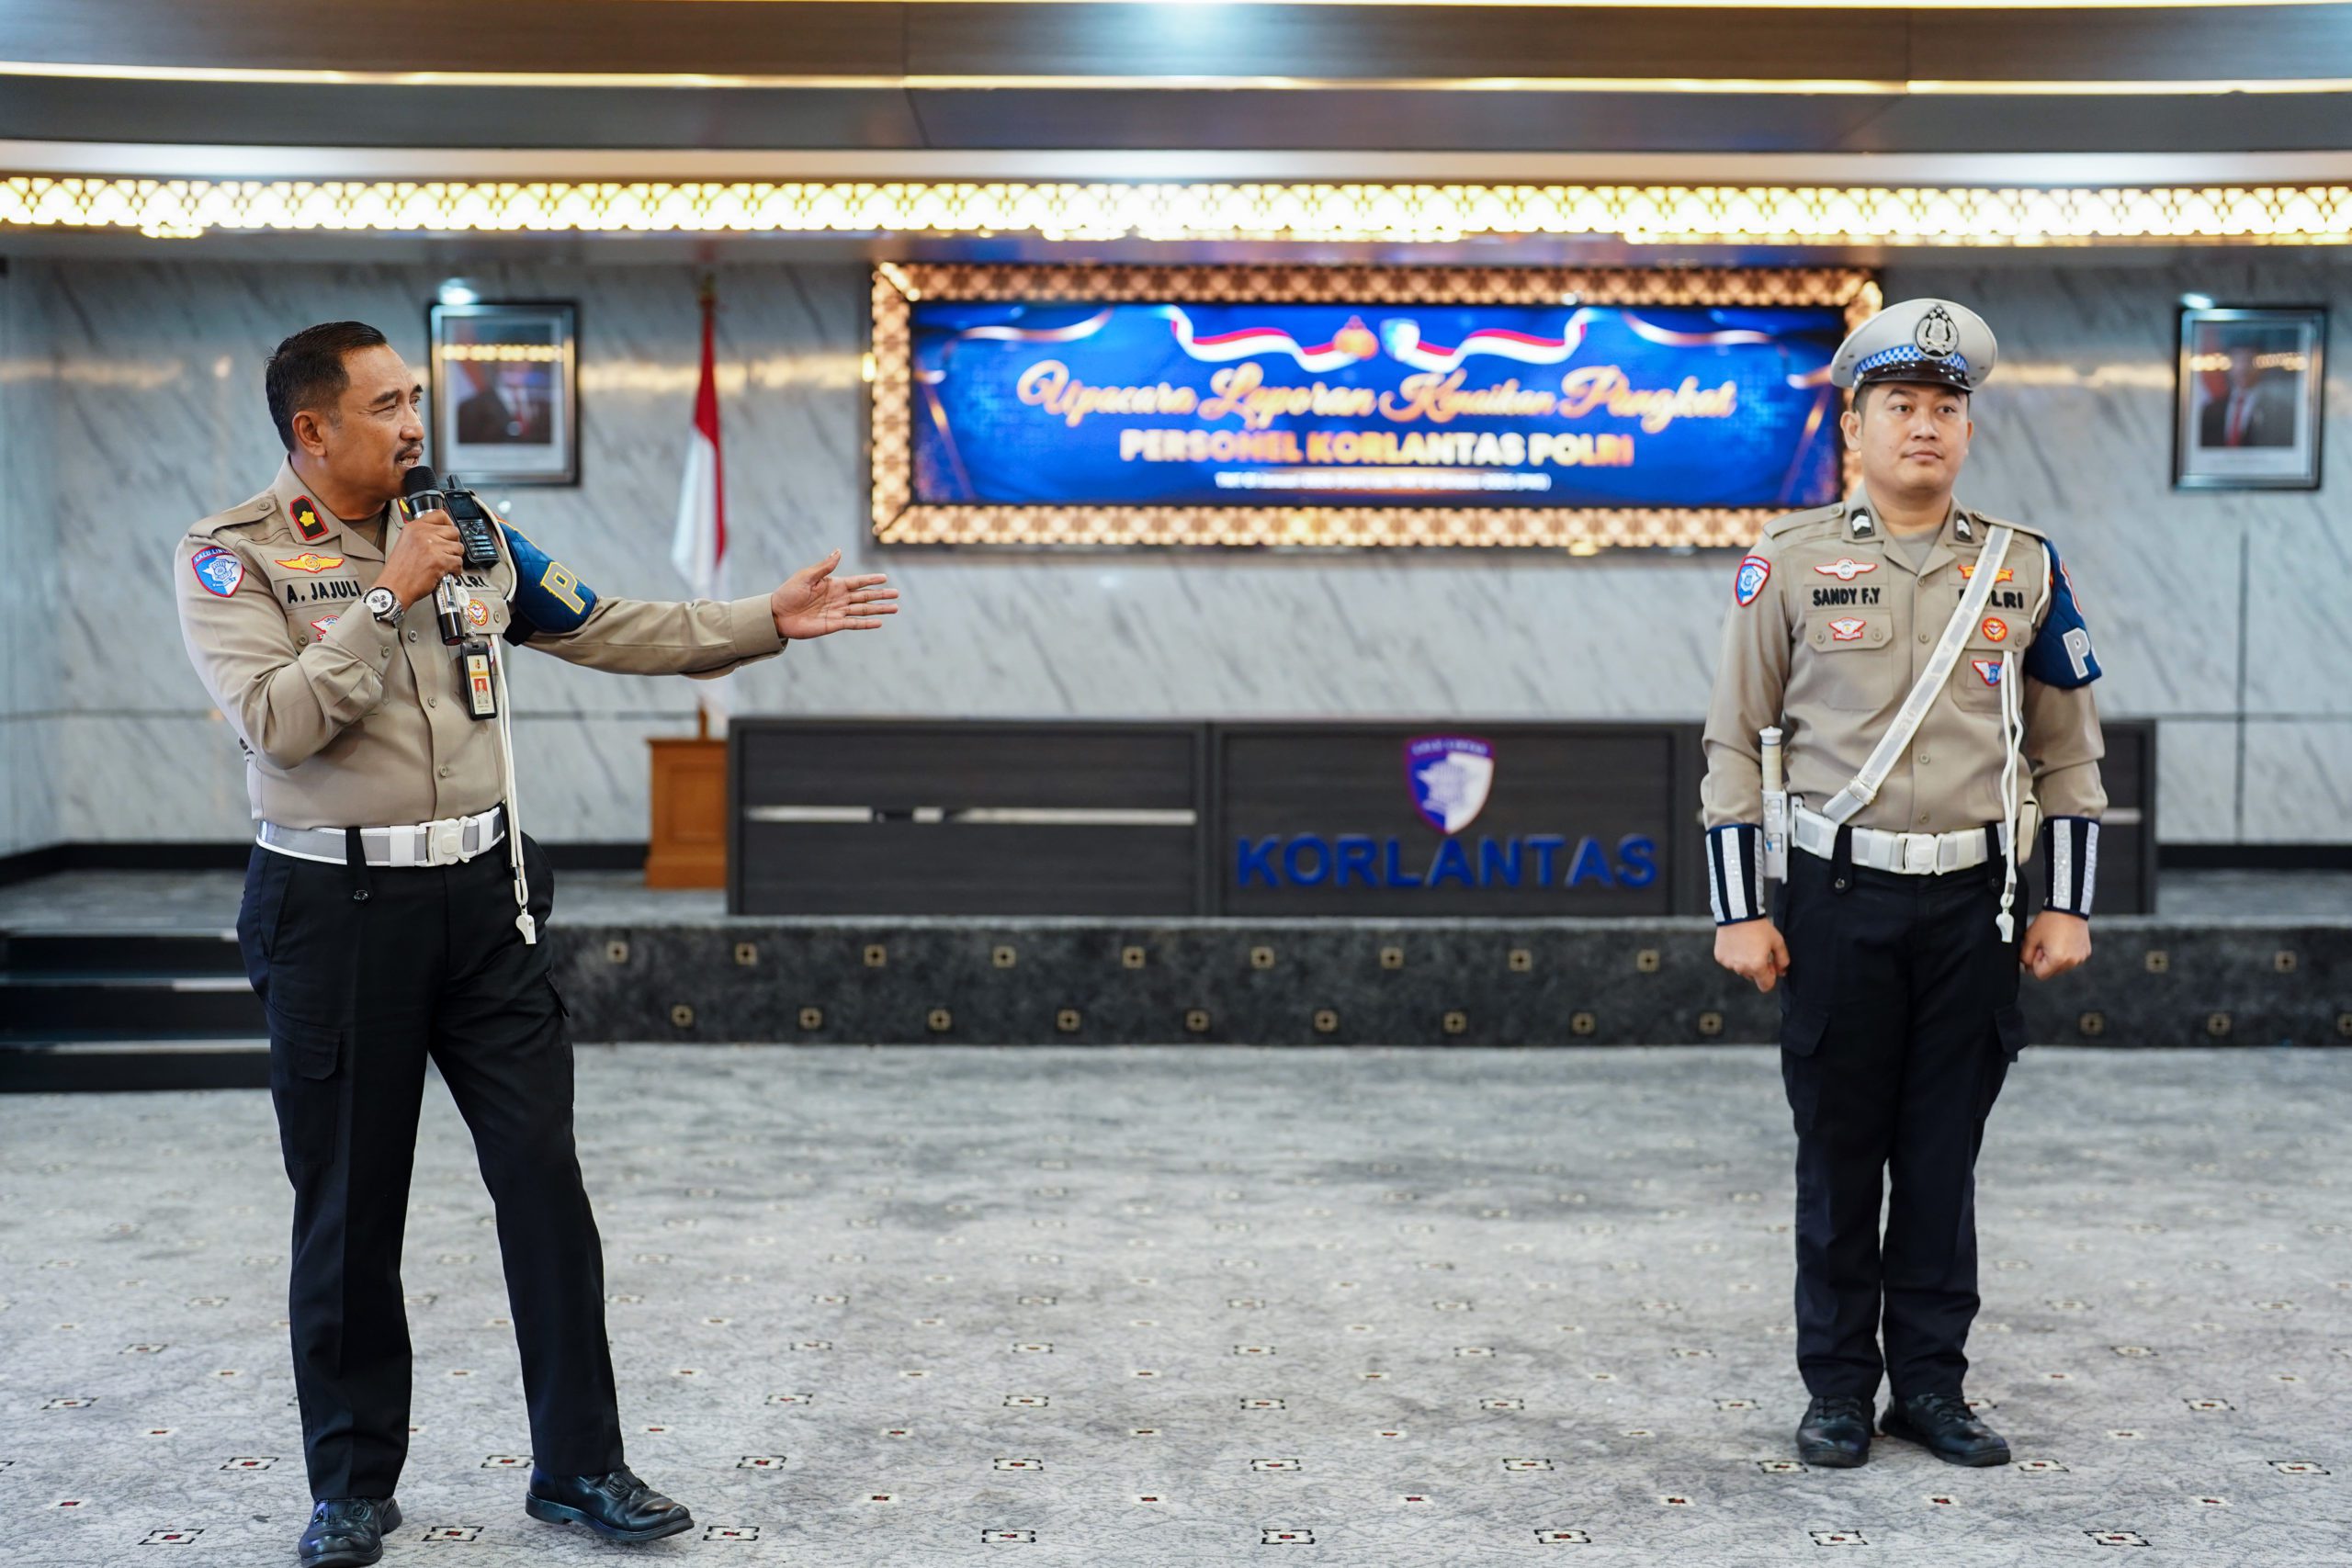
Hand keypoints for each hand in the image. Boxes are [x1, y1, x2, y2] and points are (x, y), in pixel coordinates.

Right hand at [380, 507, 462, 606]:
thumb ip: (422, 535)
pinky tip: (447, 573)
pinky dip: (456, 570)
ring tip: (445, 564)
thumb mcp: (405, 543)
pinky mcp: (439, 560)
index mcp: (414, 527)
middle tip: (447, 553)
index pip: (440, 514)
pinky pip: (458, 562)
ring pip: (458, 548)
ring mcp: (432, 546)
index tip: (449, 532)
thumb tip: (440, 533)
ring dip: (455, 558)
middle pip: (453, 531)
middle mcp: (423, 534)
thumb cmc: (398, 571)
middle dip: (453, 544)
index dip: (449, 523)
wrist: (393, 587)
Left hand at [771, 549, 897, 639]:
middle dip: (881, 595)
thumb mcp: (807, 576)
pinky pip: (854, 623)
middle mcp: (839, 598)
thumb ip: (825, 567)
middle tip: (897, 594)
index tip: (885, 578)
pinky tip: (879, 622)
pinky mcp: (834, 625)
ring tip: (895, 608)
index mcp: (833, 584)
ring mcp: (838, 612)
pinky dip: (866, 623)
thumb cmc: (789, 592)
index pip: (857, 582)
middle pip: (865, 596)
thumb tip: (839, 550)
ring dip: (879, 609)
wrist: (778, 614)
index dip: (871, 580)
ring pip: (863, 610)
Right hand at [1714, 918, 1790, 992]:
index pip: (1765, 986)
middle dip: (1757, 968)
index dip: (1770, 977)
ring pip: (1740, 969)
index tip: (1770, 966)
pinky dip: (1734, 956)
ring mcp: (1729, 963)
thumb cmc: (1759, 927)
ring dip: (1744, 963)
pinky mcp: (1720, 957)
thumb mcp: (1777, 942)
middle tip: (1758, 951)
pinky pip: (1730, 962)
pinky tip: (1737, 944)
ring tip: (1747, 945)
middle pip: (1752, 977)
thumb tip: (1782, 972)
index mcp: (1757, 967)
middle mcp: (1742, 968)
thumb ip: (1783, 960)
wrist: (1738, 913)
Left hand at [2021, 911, 2090, 979]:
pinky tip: (2063, 940)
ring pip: (2062, 966)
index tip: (2036, 951)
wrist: (2068, 908)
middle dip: (2045, 961)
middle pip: (2052, 972)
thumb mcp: (2030, 938)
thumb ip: (2025, 956)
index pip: (2040, 975)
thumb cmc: (2050, 920)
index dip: (2034, 964)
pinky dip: (2066, 953)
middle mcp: (2071, 961)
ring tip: (2054, 941)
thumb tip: (2026, 966)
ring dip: (2055, 958)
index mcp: (2058, 960)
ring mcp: (2080, 958)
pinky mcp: (2085, 953)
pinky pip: (2071, 959)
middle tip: (2045, 944)